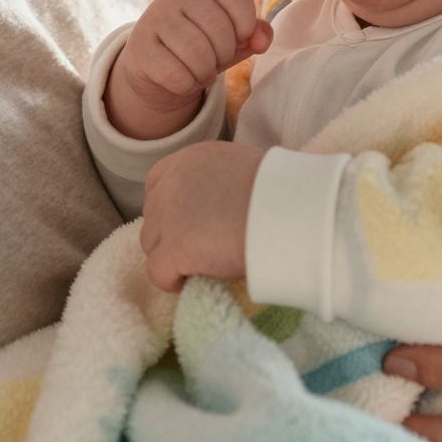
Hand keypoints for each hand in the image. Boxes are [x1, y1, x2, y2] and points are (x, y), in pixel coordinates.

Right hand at [107, 0, 271, 140]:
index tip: (238, 38)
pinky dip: (186, 85)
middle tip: (215, 61)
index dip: (246, 24)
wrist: (155, 66)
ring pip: (198, 55)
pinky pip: (176, 75)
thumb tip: (261, 41)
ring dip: (206, 73)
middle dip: (225, 56)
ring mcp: (154, 19)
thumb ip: (255, 34)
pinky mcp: (139, 48)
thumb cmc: (202, 45)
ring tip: (200, 72)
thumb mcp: (232, 37)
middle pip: (220, 31)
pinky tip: (181, 79)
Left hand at [139, 140, 265, 291]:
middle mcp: (172, 183)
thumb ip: (219, 180)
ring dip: (172, 257)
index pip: (157, 182)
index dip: (171, 207)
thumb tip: (217, 203)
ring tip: (201, 265)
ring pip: (152, 246)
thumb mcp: (243, 168)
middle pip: (154, 216)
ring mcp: (168, 217)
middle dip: (171, 233)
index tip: (191, 222)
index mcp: (190, 159)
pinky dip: (173, 281)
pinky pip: (158, 273)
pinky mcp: (172, 249)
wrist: (288, 212)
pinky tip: (195, 282)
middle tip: (202, 247)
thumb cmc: (280, 192)